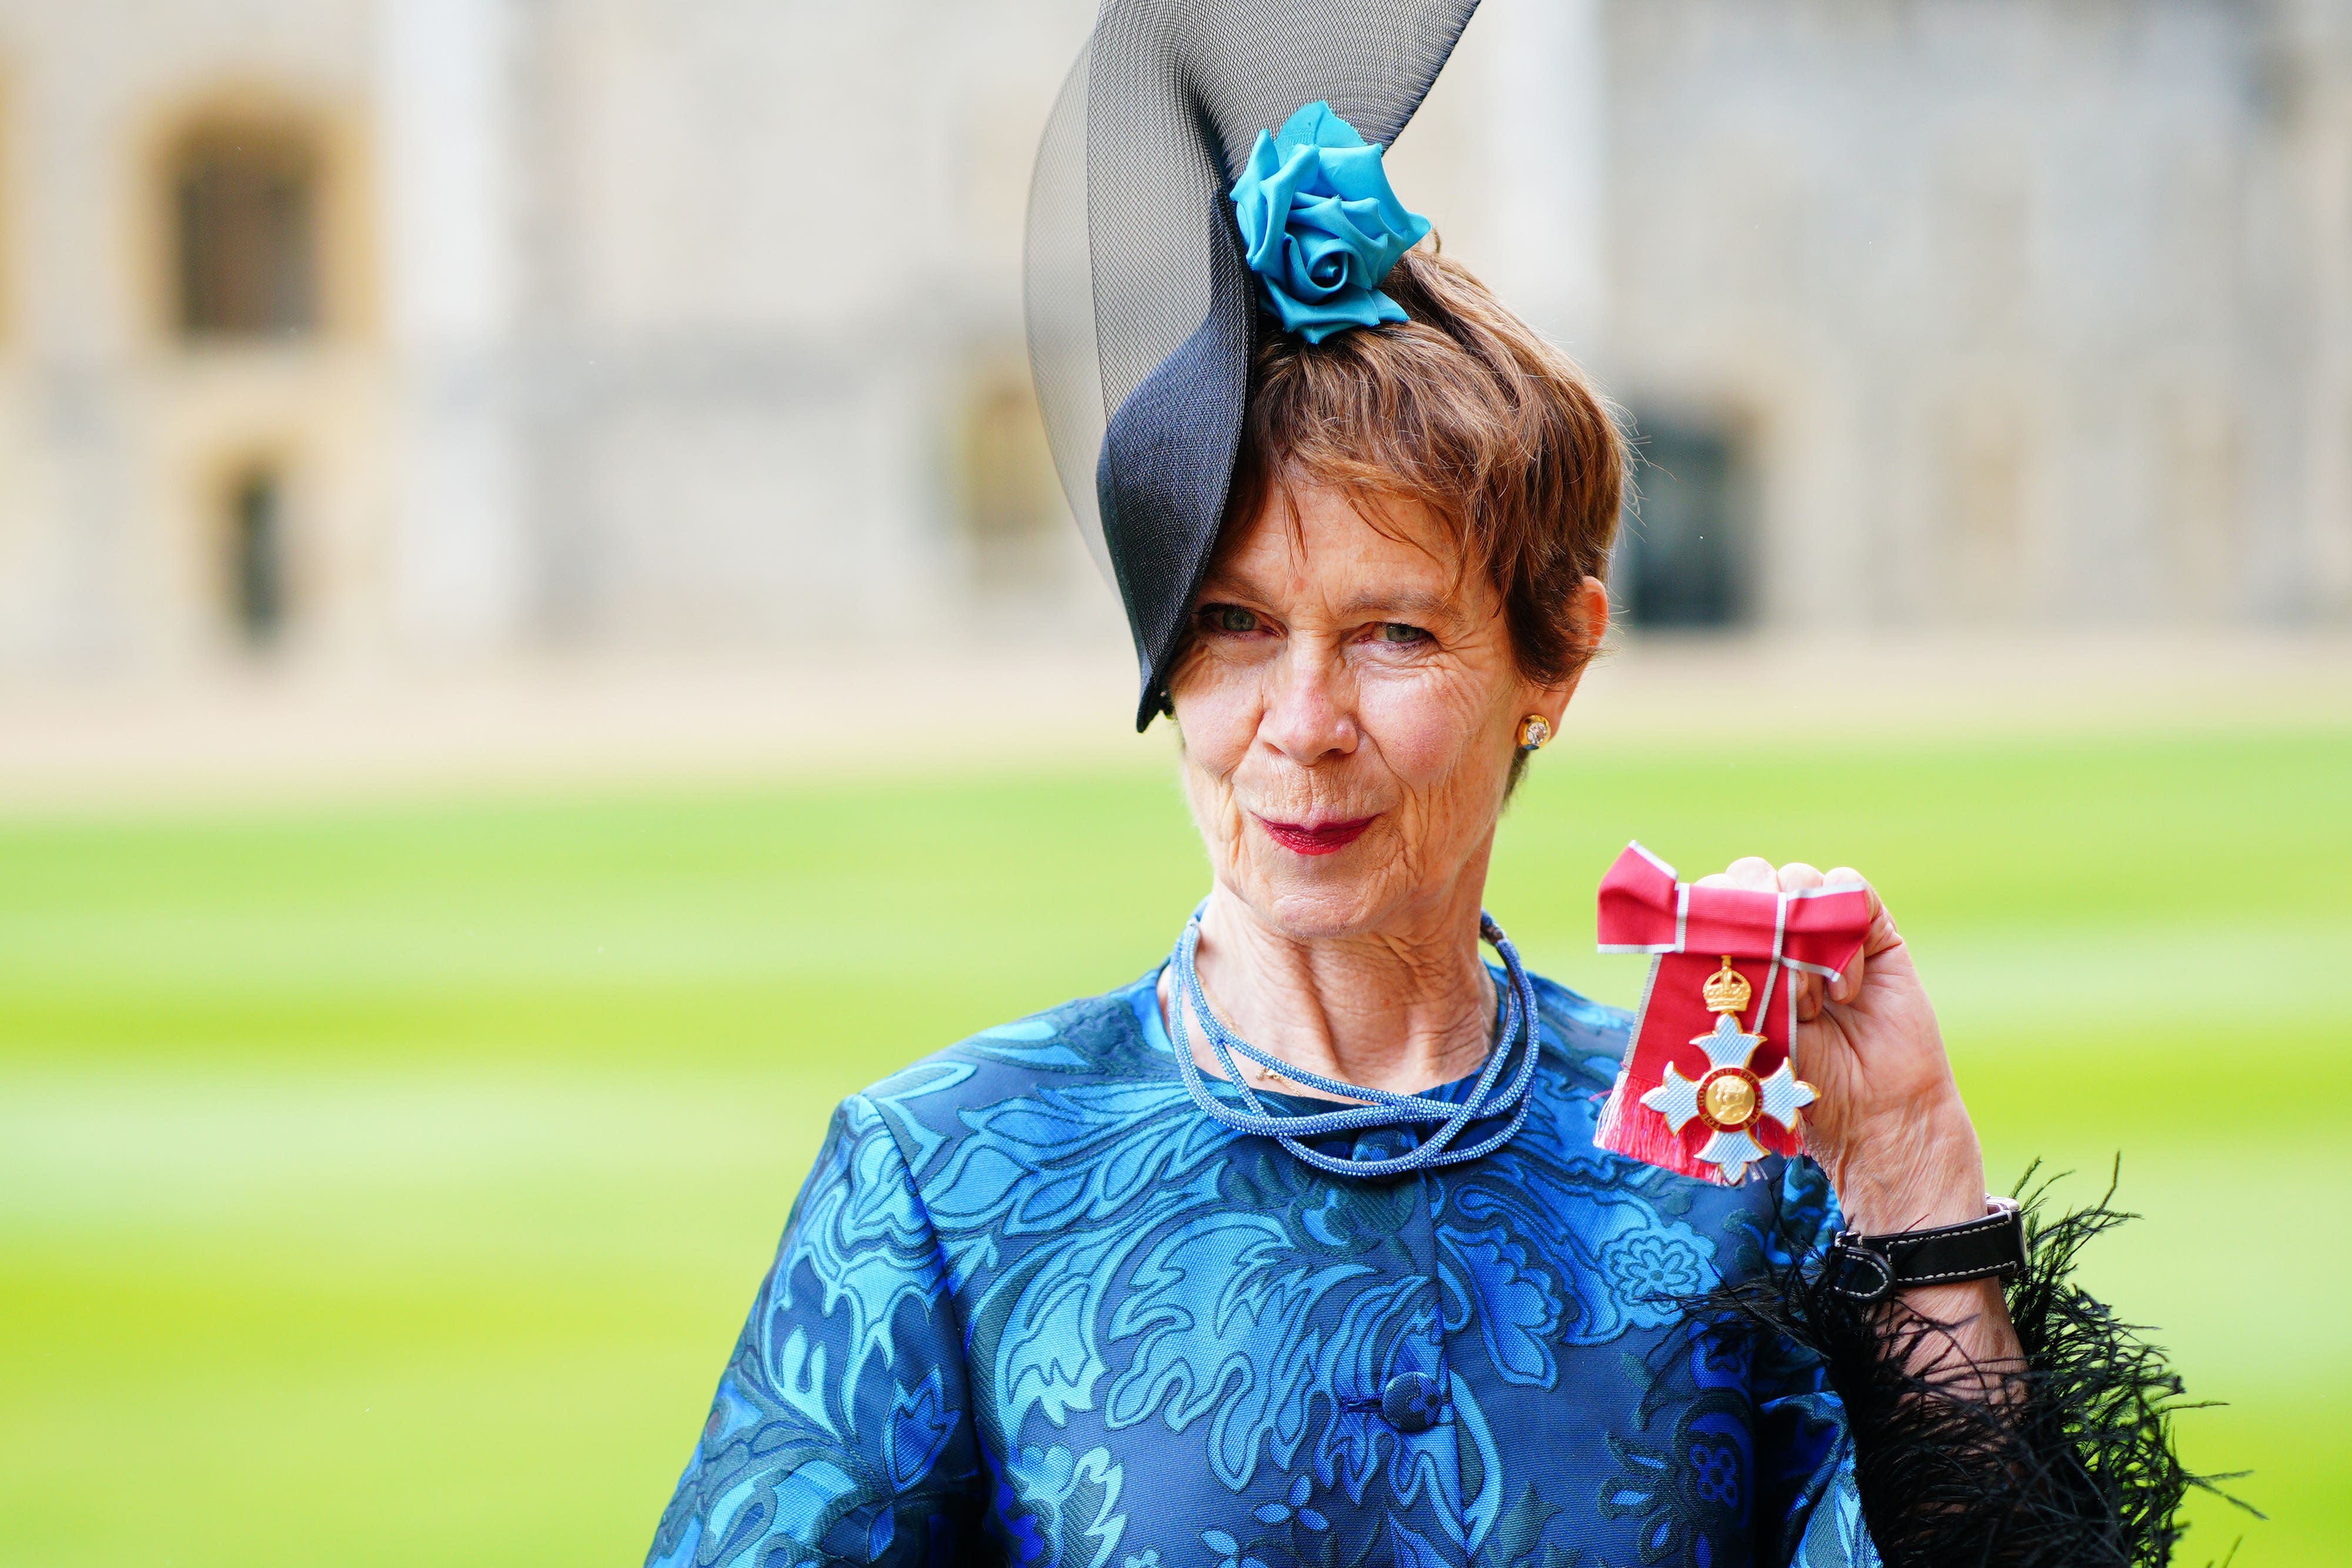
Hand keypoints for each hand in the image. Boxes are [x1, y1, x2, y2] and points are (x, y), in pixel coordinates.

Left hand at [1695, 858, 1985, 1234]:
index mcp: (1731, 954)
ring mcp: (1822, 930)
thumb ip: (1718, 979)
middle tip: (1762, 962)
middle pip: (1750, 874)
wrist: (1871, 1116)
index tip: (1704, 935)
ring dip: (1797, 935)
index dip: (1705, 905)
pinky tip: (1845, 989)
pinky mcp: (1871, 930)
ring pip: (1797, 878)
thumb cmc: (1794, 1083)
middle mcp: (1774, 934)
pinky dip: (1844, 930)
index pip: (1708, 898)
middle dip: (1750, 910)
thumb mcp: (1739, 1031)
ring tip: (1807, 1003)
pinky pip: (1849, 889)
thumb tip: (1689, 933)